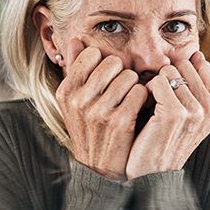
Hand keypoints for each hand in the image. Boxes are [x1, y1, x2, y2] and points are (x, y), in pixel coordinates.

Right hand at [56, 38, 148, 180]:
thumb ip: (77, 69)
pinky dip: (143, 98)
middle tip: (122, 90)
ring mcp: (99, 112)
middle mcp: (79, 100)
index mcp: (66, 92)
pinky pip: (140, 92)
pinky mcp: (121, 121)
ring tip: (129, 100)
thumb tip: (77, 39)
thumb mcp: (75, 102)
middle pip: (113, 62)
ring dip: (134, 86)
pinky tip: (138, 109)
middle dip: (122, 74)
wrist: (100, 169)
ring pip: (129, 76)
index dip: (105, 63)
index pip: (92, 54)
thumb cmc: (90, 129)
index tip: (108, 78)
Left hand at [125, 51, 209, 179]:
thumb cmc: (164, 140)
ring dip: (155, 84)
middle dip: (167, 77)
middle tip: (158, 102)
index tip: (170, 95)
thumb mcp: (189, 114)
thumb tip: (196, 53)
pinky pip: (158, 81)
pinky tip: (146, 106)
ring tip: (153, 107)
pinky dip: (147, 89)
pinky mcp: (174, 113)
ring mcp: (194, 111)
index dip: (179, 74)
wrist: (150, 173)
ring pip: (170, 72)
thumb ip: (197, 87)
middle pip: (184, 65)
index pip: (200, 65)